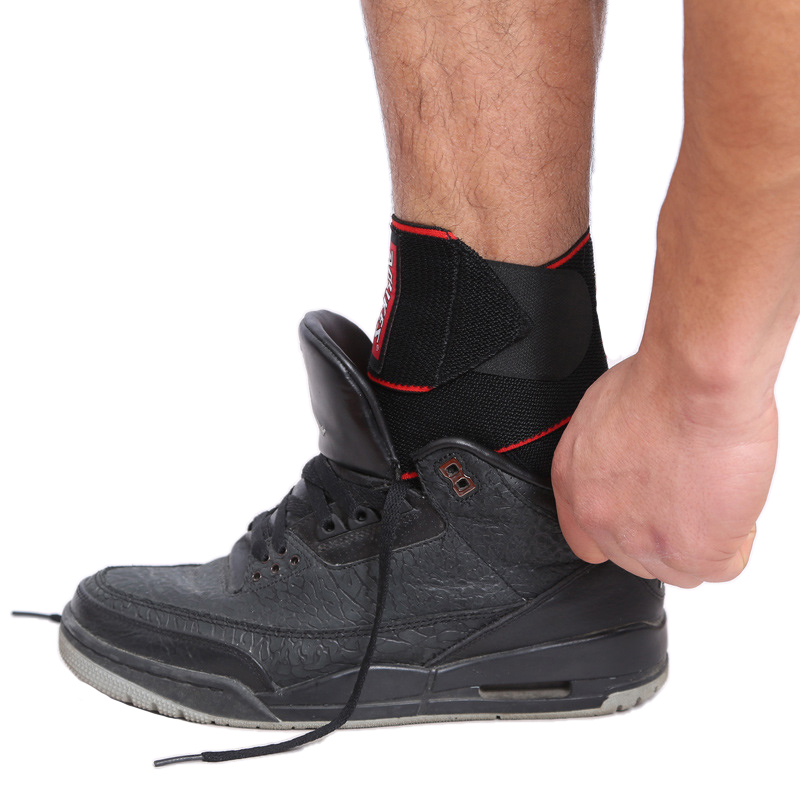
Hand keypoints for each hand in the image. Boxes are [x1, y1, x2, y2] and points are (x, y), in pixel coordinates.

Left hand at [551, 352, 776, 587]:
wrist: (694, 382)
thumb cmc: (657, 382)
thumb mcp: (601, 415)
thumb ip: (604, 458)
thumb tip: (627, 470)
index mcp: (574, 485)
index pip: (585, 543)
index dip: (621, 535)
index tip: (643, 523)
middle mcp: (602, 519)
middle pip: (637, 559)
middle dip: (665, 535)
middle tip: (689, 498)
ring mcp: (646, 541)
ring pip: (680, 570)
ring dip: (701, 542)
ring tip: (714, 497)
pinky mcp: (694, 552)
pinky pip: (723, 568)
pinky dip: (736, 543)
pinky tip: (733, 506)